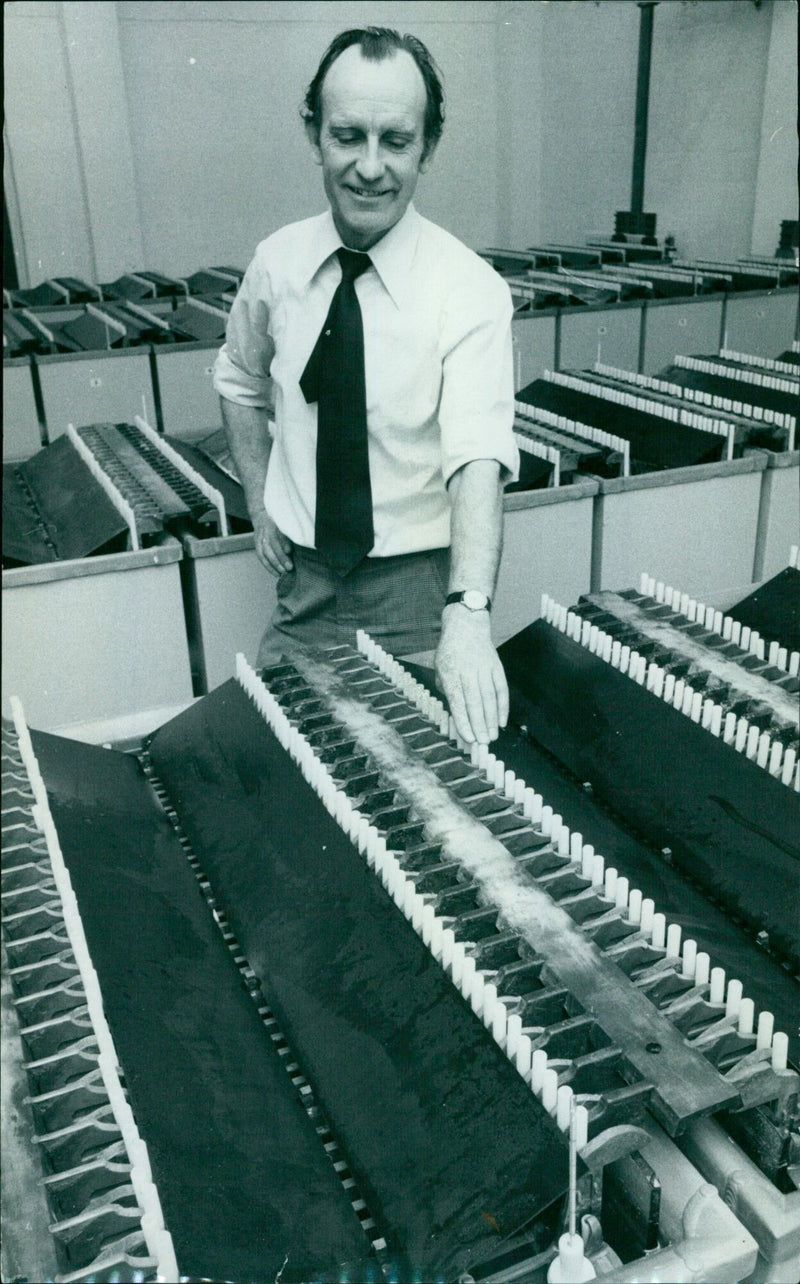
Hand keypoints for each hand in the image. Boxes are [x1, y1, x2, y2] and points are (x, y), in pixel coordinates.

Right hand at [252, 510, 291, 574]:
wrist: (262, 517)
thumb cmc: (279, 523)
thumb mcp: (286, 524)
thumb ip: (291, 534)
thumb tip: (302, 546)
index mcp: (274, 523)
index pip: (278, 533)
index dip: (283, 542)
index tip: (290, 551)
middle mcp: (266, 530)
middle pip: (272, 545)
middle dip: (281, 557)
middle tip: (289, 567)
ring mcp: (259, 538)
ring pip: (265, 552)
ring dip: (274, 564)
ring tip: (283, 572)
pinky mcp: (257, 545)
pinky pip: (261, 557)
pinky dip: (269, 567)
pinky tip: (276, 573)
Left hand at [434, 605, 508, 743]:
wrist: (467, 625)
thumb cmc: (450, 650)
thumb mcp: (439, 668)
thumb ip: (446, 689)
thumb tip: (455, 712)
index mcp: (450, 672)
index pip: (457, 701)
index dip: (464, 721)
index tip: (468, 737)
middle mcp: (467, 670)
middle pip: (475, 702)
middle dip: (479, 724)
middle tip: (483, 743)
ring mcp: (483, 667)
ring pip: (489, 697)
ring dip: (492, 719)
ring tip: (492, 736)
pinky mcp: (496, 666)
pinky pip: (501, 689)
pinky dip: (503, 706)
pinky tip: (502, 721)